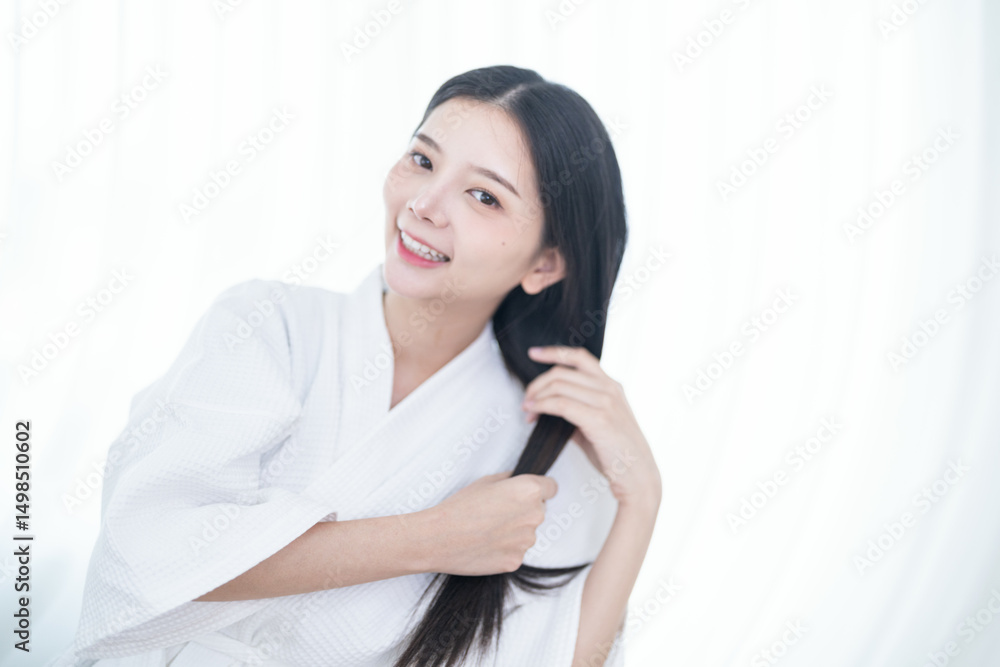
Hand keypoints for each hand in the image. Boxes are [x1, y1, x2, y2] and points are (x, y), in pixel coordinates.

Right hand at [422, 470, 557, 575]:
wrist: (439, 538)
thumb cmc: (459, 506)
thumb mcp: (485, 481)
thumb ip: (510, 480)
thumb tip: (518, 480)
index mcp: (529, 491)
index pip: (551, 488)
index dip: (540, 489)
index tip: (529, 494)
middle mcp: (534, 515)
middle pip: (539, 510)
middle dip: (523, 510)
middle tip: (497, 513)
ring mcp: (527, 541)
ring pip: (527, 532)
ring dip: (514, 531)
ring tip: (486, 530)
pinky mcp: (516, 560)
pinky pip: (516, 551)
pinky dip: (505, 548)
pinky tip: (485, 545)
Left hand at [522, 346, 660, 509]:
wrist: (638, 476)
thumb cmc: (617, 453)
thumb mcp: (597, 424)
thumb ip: (577, 411)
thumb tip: (549, 408)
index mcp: (612, 385)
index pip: (579, 357)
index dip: (554, 352)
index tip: (534, 354)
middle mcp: (610, 388)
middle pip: (562, 372)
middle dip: (537, 384)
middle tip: (526, 400)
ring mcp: (606, 402)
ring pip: (559, 385)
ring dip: (537, 396)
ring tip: (527, 410)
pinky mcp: (599, 418)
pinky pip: (561, 404)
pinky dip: (542, 406)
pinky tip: (534, 413)